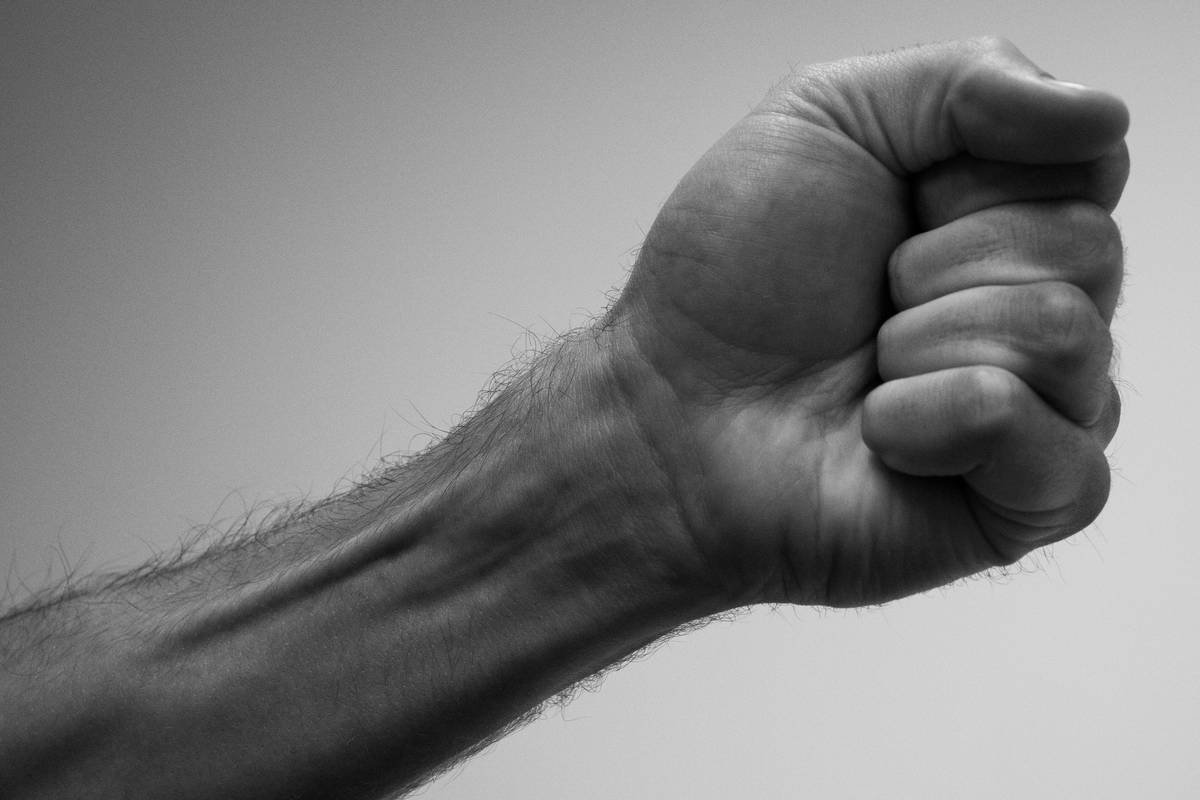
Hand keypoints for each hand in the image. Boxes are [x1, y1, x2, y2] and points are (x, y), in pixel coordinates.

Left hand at [606, 37, 1129, 605]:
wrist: (667, 406)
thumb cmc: (731, 280)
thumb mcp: (826, 119)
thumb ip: (967, 79)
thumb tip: (1102, 112)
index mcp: (1002, 220)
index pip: (1090, 162)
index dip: (980, 174)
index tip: (898, 204)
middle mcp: (1034, 311)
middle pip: (1090, 249)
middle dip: (939, 260)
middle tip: (866, 297)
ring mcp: (1038, 411)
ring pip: (1069, 336)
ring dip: (927, 338)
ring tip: (866, 369)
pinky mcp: (1024, 502)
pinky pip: (1053, 445)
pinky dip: (938, 422)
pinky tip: (881, 434)